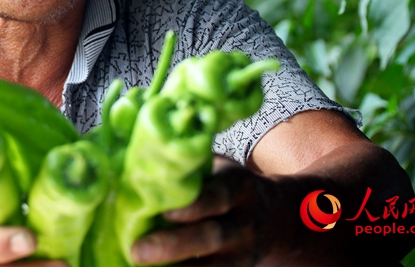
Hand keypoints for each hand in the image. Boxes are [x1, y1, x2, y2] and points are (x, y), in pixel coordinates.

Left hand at [130, 156, 278, 265]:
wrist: (276, 215)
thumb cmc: (226, 183)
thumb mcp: (218, 167)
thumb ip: (189, 166)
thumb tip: (140, 159)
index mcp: (238, 186)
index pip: (218, 195)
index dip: (193, 205)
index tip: (164, 211)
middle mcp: (244, 221)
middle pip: (211, 236)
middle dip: (174, 244)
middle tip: (138, 250)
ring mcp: (243, 252)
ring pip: (215, 266)